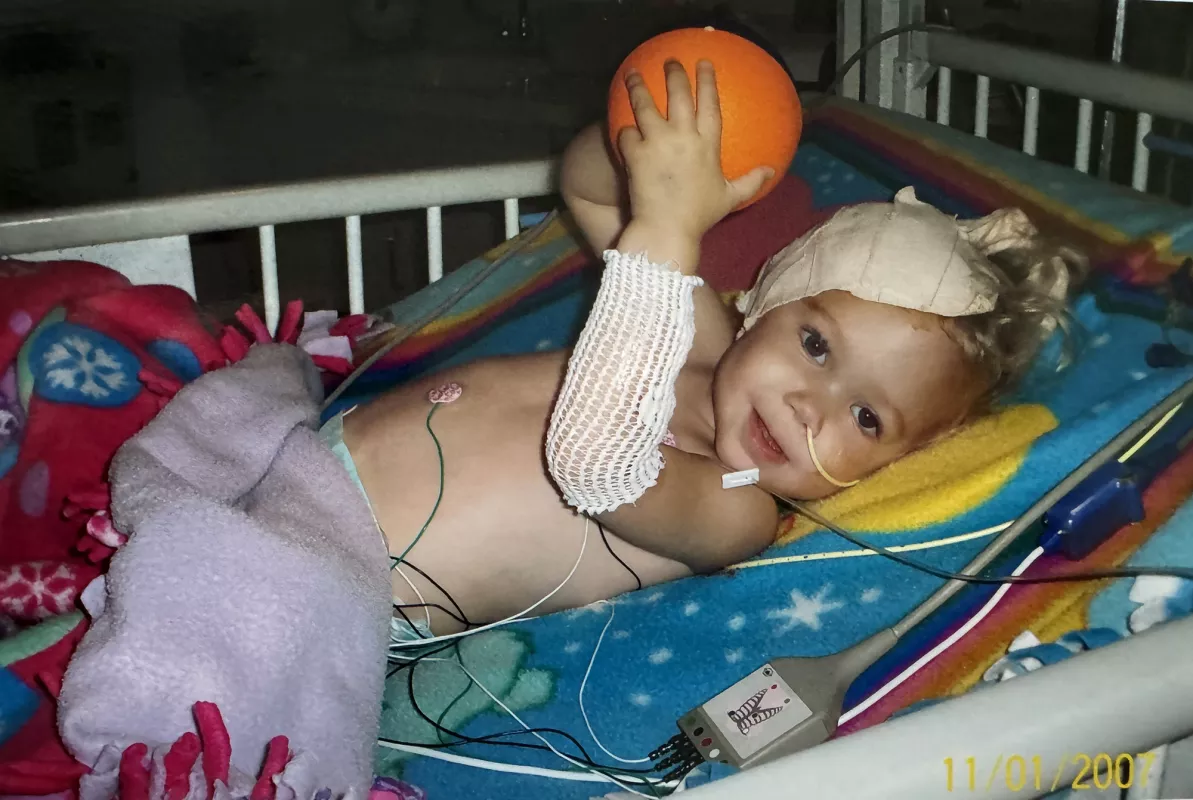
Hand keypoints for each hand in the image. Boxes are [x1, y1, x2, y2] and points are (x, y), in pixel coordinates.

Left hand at [617, 60, 773, 244]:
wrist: (667, 229)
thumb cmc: (700, 215)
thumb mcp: (730, 198)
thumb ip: (751, 182)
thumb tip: (772, 172)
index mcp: (708, 144)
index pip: (710, 103)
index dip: (707, 80)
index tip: (704, 63)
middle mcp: (683, 136)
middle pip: (678, 94)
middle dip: (674, 73)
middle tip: (670, 61)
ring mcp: (657, 142)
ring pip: (645, 105)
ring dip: (638, 87)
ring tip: (633, 75)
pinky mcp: (635, 154)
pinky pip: (627, 132)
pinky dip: (625, 130)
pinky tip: (623, 128)